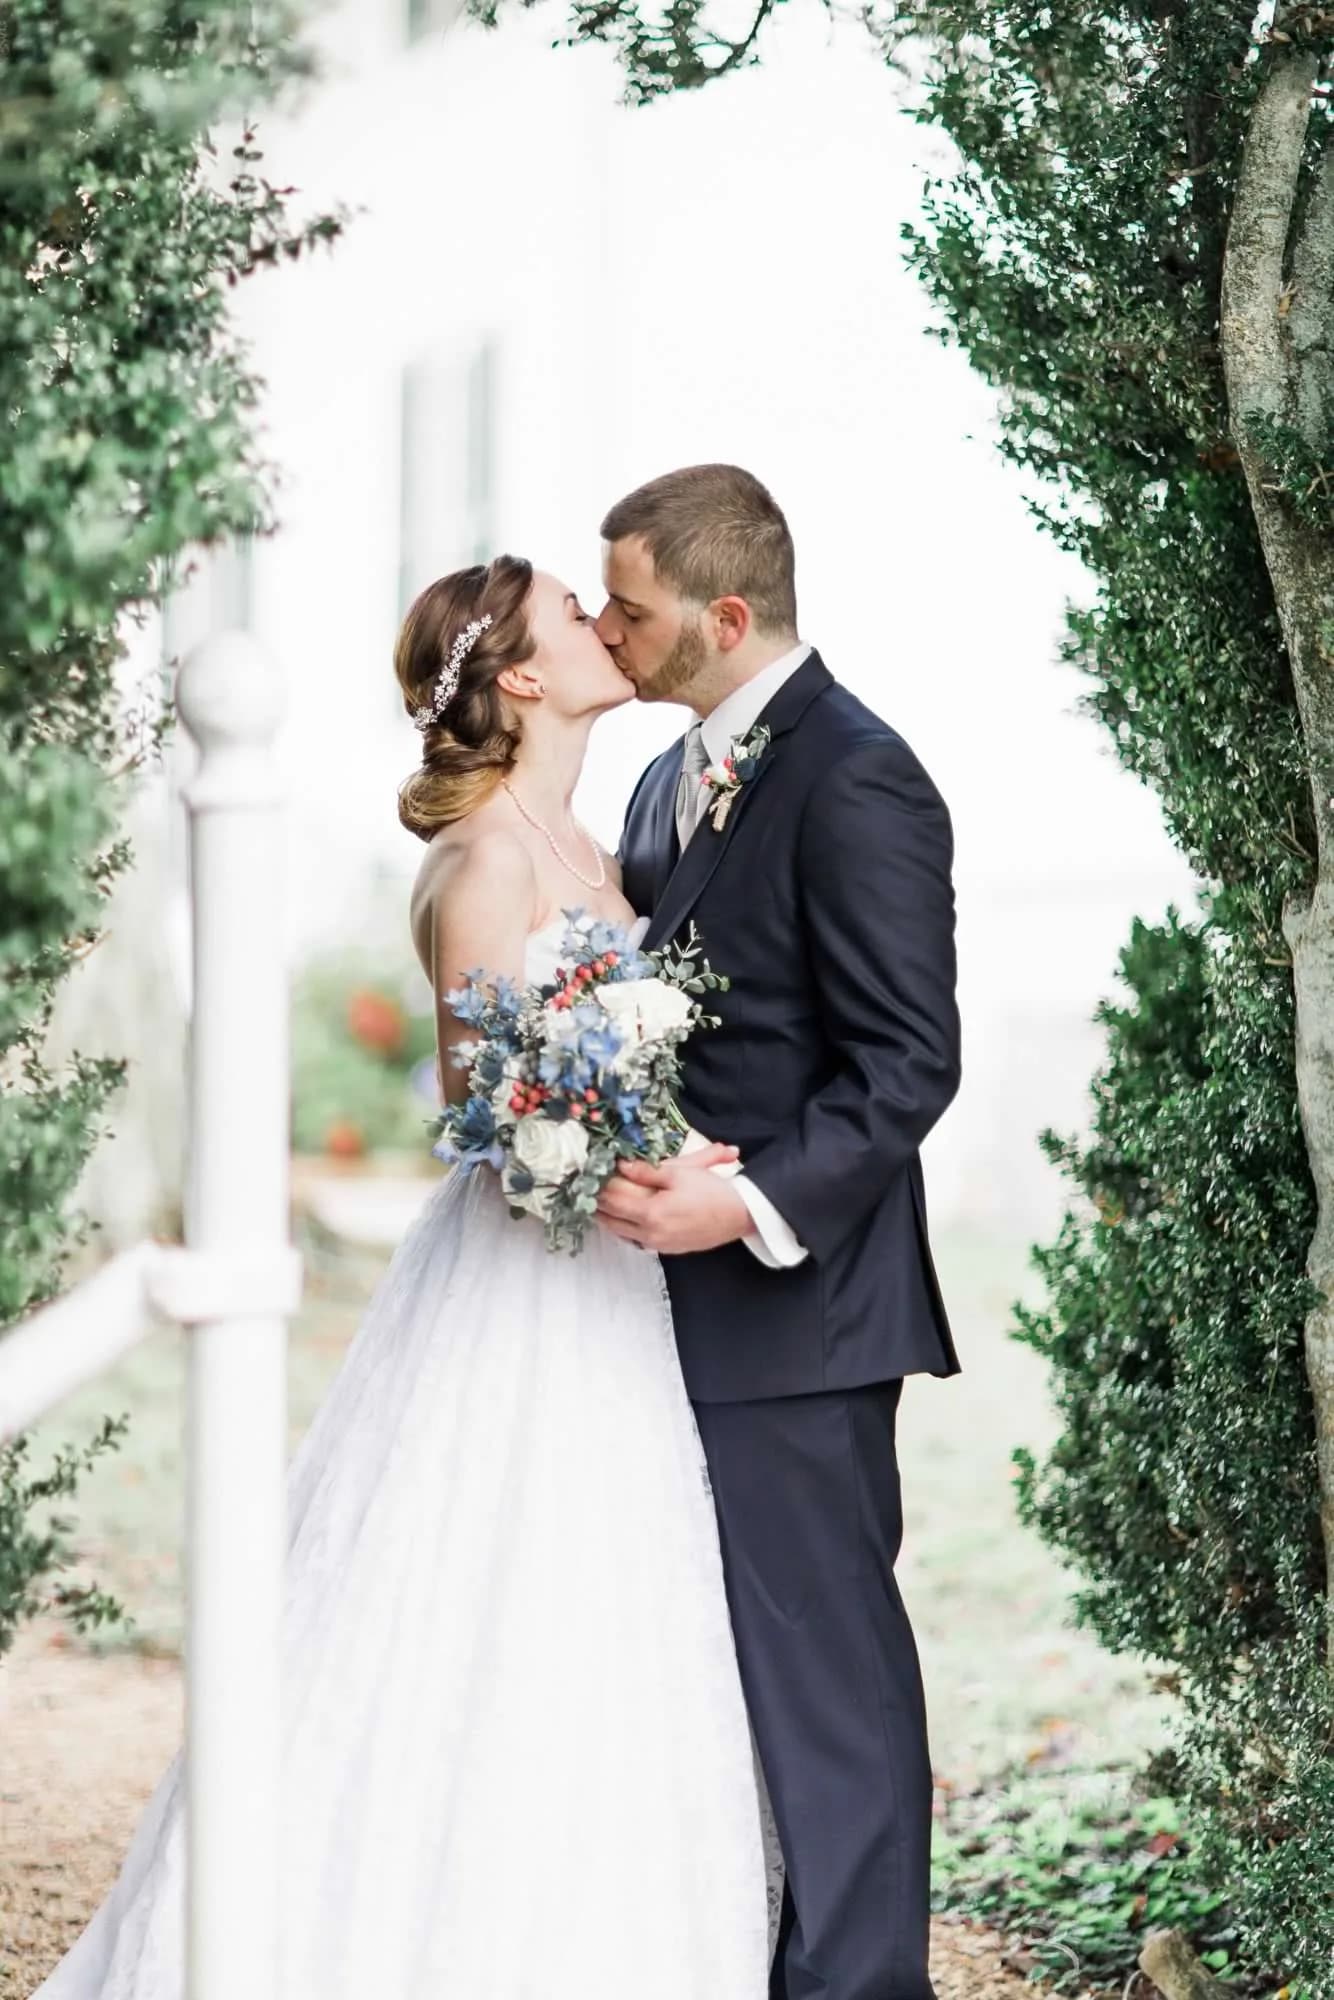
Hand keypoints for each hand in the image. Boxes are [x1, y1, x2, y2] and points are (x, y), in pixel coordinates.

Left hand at [596, 1147, 752, 1254]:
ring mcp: (656, 1244)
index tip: (587, 1174)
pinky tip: (620, 1218)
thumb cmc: (711, 1191)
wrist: (738, 1217)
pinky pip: (634, 1239)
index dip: (598, 1185)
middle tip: (584, 1189)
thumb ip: (647, 1170)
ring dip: (606, 1217)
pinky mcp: (665, 1249)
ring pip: (620, 1232)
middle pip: (611, 1218)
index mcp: (651, 1213)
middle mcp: (649, 1233)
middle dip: (596, 1202)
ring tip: (595, 1203)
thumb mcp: (680, 1172)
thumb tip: (621, 1164)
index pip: (613, 1199)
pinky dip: (622, 1228)